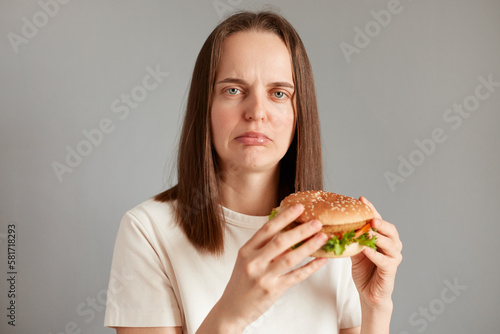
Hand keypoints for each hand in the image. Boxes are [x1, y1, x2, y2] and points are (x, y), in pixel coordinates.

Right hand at [207, 204, 328, 331]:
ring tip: (322, 237)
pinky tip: (321, 260)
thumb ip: (262, 247)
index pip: (267, 229)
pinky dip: (310, 267)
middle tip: (316, 222)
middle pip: (281, 241)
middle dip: (301, 230)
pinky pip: (296, 276)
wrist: (232, 308)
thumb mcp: (246, 260)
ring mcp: (263, 276)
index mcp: (246, 250)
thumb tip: (285, 230)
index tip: (299, 208)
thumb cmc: (241, 281)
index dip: (284, 217)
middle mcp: (254, 261)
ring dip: (309, 246)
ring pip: (290, 258)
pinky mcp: (273, 290)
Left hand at [350, 197, 402, 307]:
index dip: (371, 209)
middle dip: (380, 222)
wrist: (369, 292)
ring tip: (368, 231)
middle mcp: (392, 245)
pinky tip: (365, 249)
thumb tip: (337, 225)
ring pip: (389, 243)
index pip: (378, 219)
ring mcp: (394, 257)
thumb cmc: (364, 270)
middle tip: (371, 218)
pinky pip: (384, 260)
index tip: (361, 199)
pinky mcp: (391, 269)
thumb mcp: (355, 250)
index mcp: (383, 237)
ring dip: (378, 236)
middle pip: (389, 229)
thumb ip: (351, 238)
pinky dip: (374, 254)